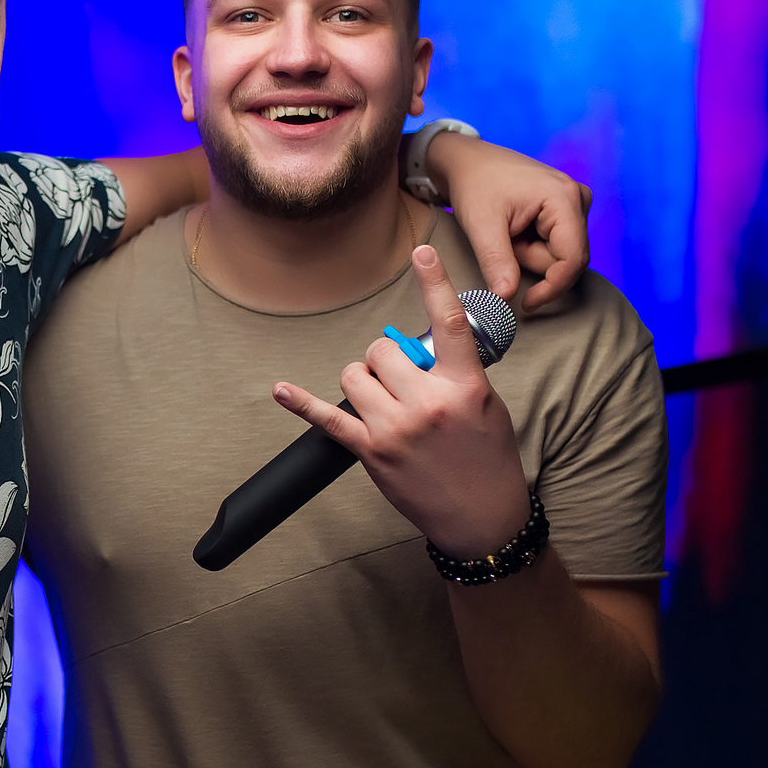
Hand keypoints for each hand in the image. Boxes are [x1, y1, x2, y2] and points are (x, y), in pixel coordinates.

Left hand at [271, 244, 529, 558]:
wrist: (482, 516)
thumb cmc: (487, 456)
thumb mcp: (485, 405)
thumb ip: (454, 372)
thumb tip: (419, 348)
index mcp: (464, 385)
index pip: (448, 323)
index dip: (434, 283)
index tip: (421, 251)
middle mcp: (427, 403)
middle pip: (382, 350)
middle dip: (385, 358)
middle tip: (401, 379)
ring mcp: (395, 429)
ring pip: (354, 375)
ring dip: (364, 379)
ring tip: (384, 399)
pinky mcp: (370, 452)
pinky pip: (327, 419)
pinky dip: (301, 404)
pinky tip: (280, 390)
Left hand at [426, 133, 591, 309]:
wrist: (468, 161)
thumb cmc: (474, 185)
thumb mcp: (481, 226)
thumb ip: (496, 263)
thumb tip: (506, 299)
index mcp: (564, 198)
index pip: (573, 259)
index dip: (552, 287)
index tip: (526, 303)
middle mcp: (578, 199)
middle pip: (566, 258)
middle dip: (530, 260)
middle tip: (503, 242)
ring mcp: (574, 203)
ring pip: (558, 254)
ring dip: (528, 254)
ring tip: (506, 231)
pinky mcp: (565, 209)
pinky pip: (554, 244)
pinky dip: (530, 246)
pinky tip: (515, 229)